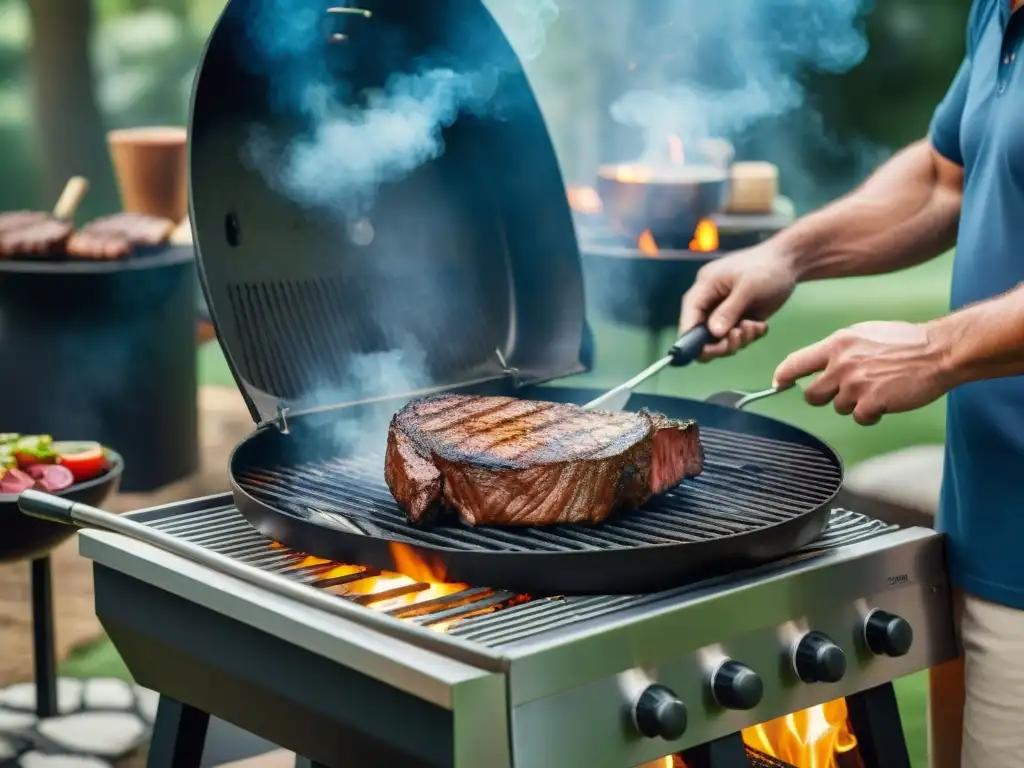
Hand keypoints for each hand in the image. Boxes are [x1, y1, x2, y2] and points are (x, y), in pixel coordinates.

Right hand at [679, 243, 797, 360]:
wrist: (790, 262)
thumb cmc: (766, 268)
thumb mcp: (748, 288)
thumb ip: (729, 311)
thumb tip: (714, 333)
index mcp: (705, 287)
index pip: (689, 315)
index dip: (691, 336)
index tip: (704, 351)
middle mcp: (710, 302)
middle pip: (702, 334)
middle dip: (720, 342)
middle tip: (739, 338)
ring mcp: (724, 312)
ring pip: (720, 340)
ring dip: (739, 339)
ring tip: (755, 326)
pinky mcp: (739, 318)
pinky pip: (736, 338)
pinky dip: (749, 337)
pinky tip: (760, 326)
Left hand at [772, 321, 950, 424]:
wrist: (938, 351)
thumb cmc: (905, 342)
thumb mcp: (863, 334)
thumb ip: (839, 350)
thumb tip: (820, 364)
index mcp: (837, 344)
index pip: (796, 362)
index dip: (784, 376)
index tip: (779, 384)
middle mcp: (841, 364)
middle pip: (812, 395)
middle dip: (824, 397)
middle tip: (845, 391)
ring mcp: (855, 385)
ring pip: (838, 407)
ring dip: (854, 404)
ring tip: (877, 388)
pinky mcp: (872, 402)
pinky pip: (860, 418)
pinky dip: (872, 414)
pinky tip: (887, 400)